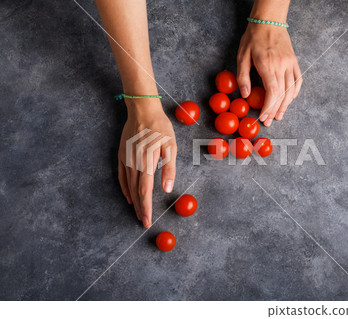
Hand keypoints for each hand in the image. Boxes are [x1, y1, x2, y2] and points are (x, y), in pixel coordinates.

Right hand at [117, 98, 176, 227]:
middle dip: (140, 209)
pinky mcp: (121, 155)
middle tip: (144, 222)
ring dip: (133, 202)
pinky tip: (129, 197)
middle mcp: (133, 163)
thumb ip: (168, 168)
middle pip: (136, 192)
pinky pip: (121, 176)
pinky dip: (124, 189)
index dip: (146, 207)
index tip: (147, 220)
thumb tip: (167, 189)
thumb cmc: (160, 127)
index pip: (145, 191)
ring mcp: (125, 159)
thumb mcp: (170, 146)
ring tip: (138, 213)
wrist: (142, 110)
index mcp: (146, 162)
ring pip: (128, 186)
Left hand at [237, 23, 302, 125]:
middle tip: (269, 121)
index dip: (268, 108)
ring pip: (291, 90)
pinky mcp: (294, 61)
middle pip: (282, 94)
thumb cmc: (253, 37)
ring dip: (285, 105)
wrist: (269, 20)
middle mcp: (281, 66)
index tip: (263, 117)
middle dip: (275, 110)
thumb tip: (246, 95)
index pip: (272, 92)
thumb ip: (243, 77)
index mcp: (267, 65)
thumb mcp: (242, 56)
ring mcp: (290, 64)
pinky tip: (289, 101)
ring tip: (279, 116)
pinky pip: (298, 81)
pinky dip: (294, 93)